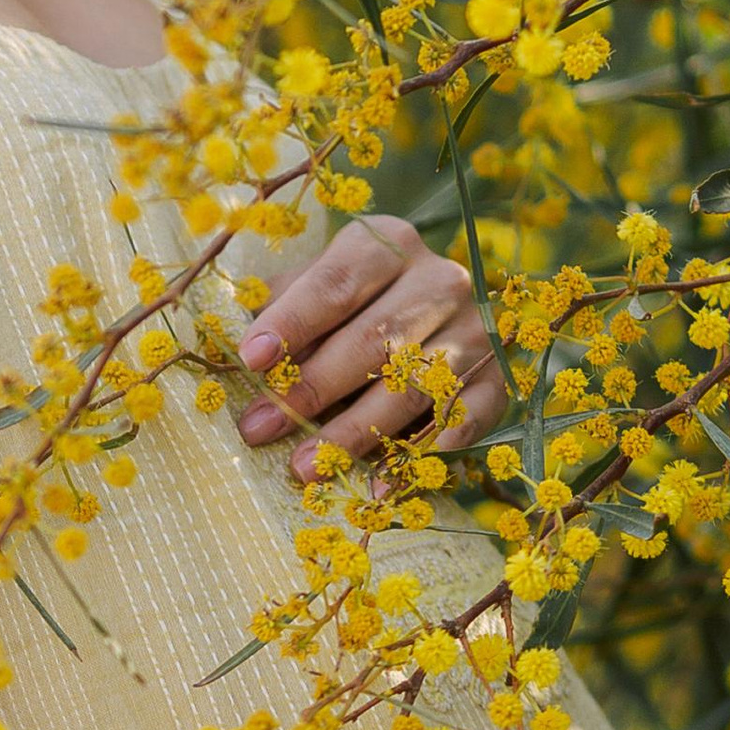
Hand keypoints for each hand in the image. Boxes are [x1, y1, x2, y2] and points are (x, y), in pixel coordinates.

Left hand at [239, 215, 505, 476]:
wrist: (433, 312)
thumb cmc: (351, 301)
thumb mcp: (314, 285)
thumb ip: (279, 307)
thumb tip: (234, 345)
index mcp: (386, 246)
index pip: (336, 283)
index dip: (293, 321)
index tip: (251, 359)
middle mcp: (438, 281)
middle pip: (374, 339)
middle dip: (312, 388)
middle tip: (261, 428)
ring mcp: (473, 330)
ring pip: (412, 386)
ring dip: (355, 431)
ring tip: (306, 466)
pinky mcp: (495, 378)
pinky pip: (463, 420)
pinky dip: (423, 454)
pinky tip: (381, 484)